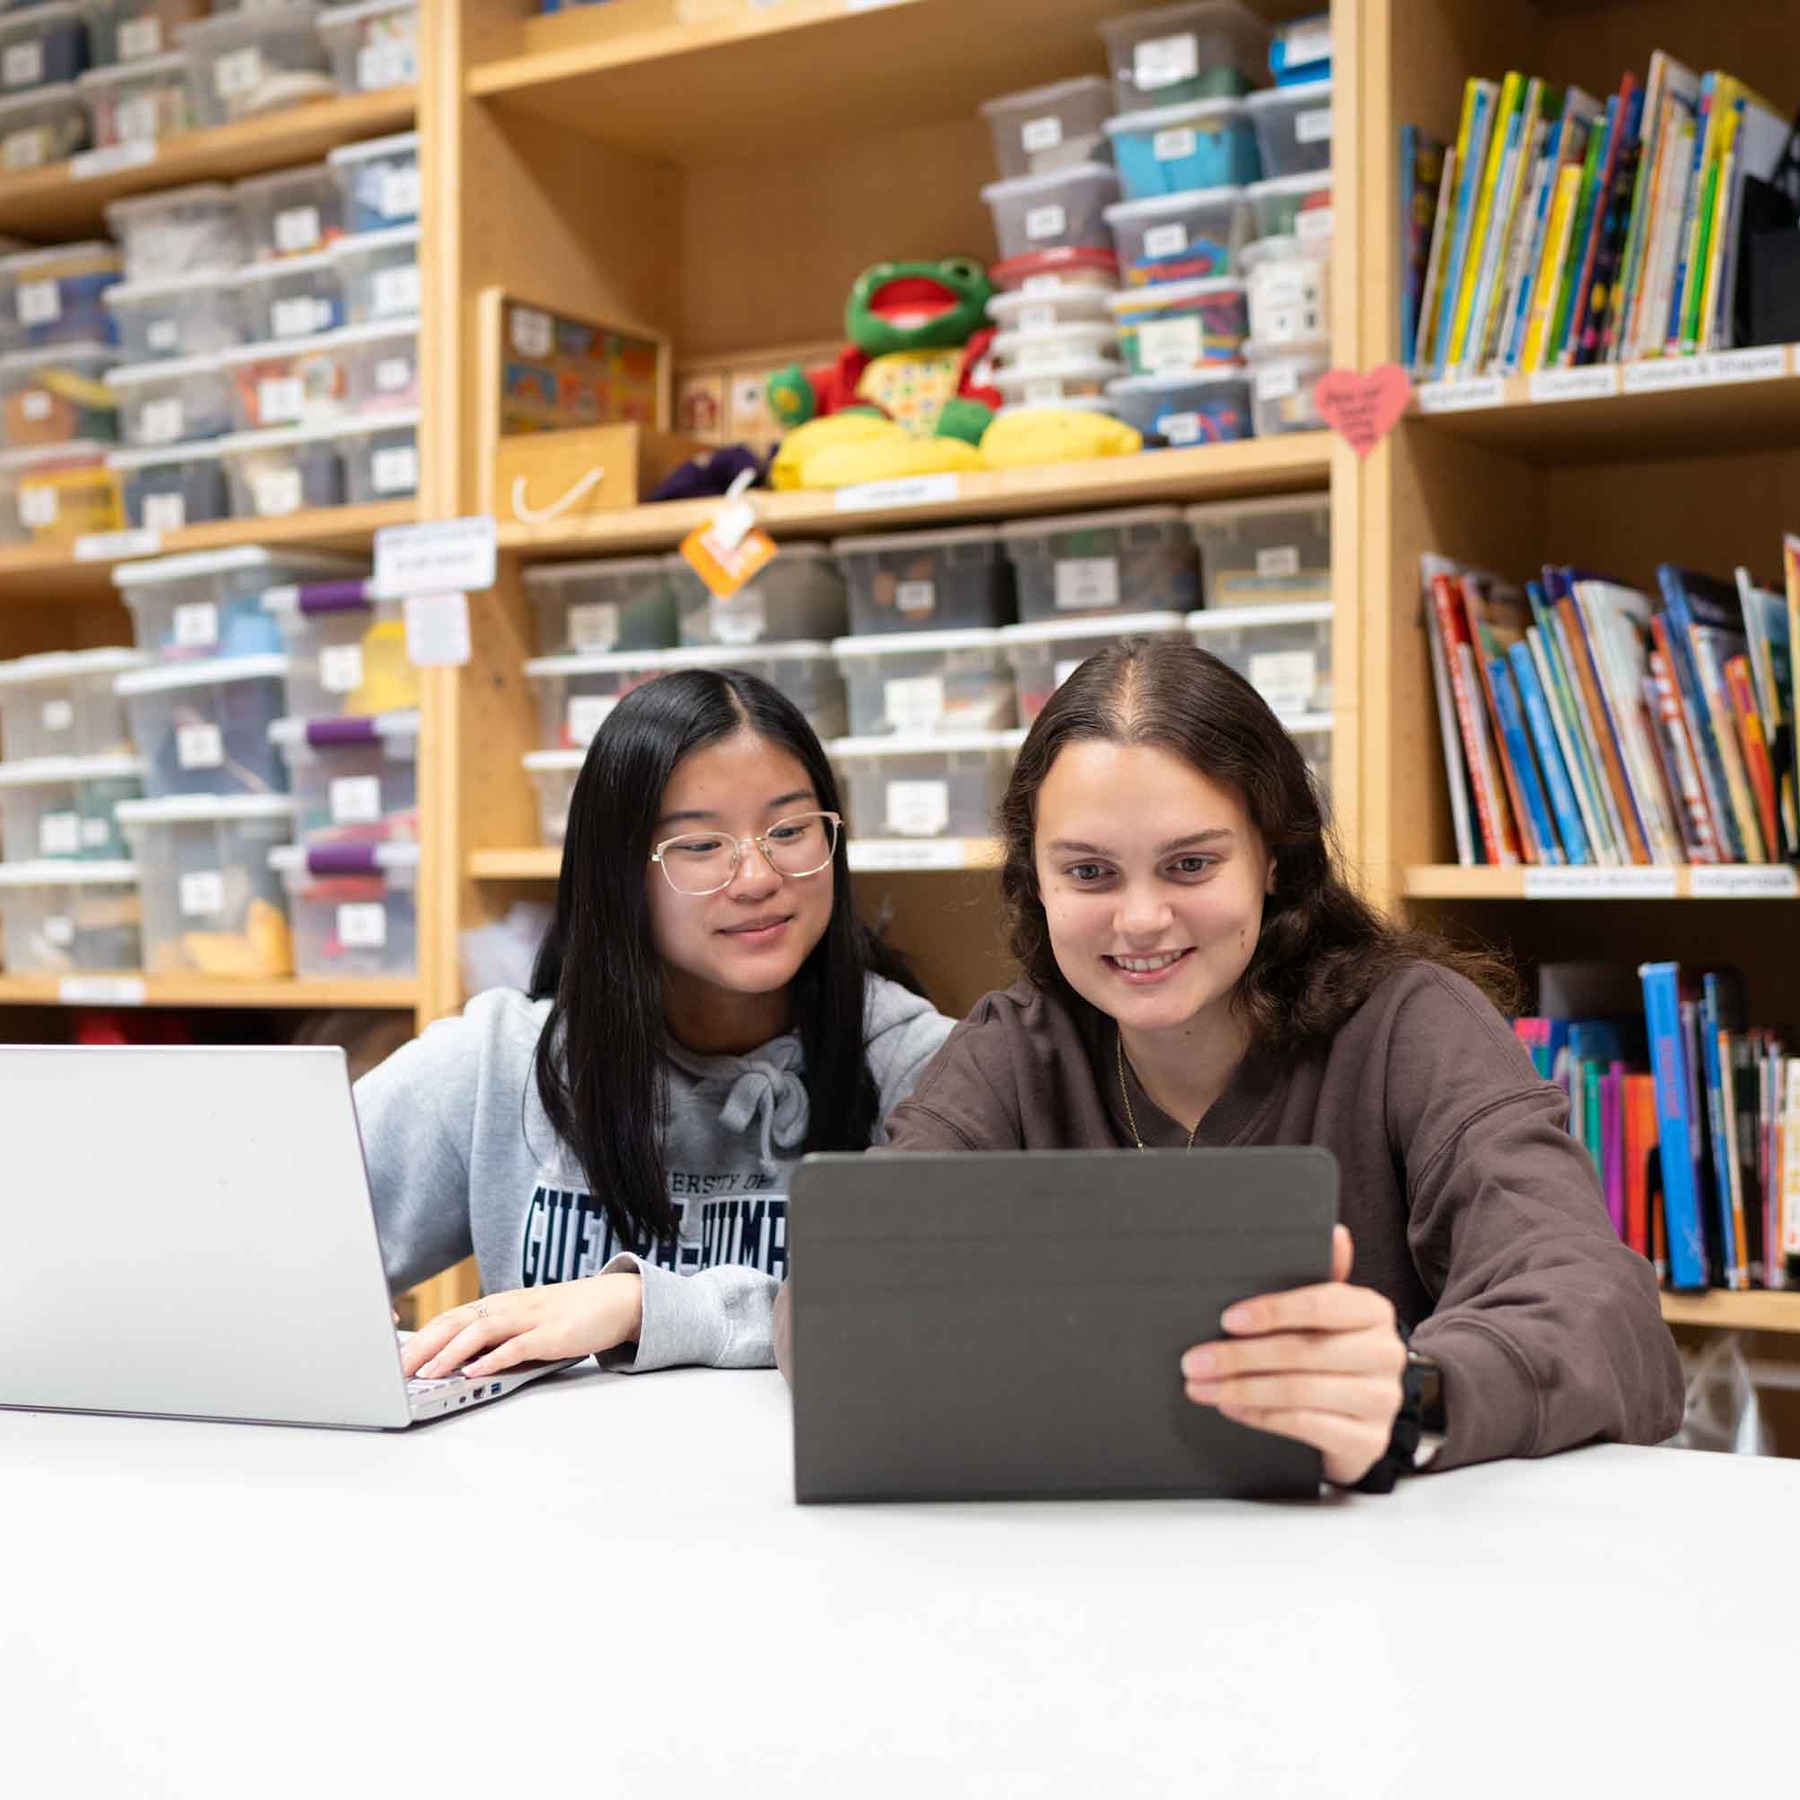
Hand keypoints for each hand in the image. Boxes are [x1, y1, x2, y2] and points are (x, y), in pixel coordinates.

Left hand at [402, 1274, 643, 1381]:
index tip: (393, 1358)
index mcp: (502, 1304)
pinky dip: (492, 1359)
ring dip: (449, 1354)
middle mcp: (511, 1306)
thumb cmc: (570, 1313)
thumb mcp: (528, 1321)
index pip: (451, 1317)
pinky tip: (474, 1372)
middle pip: (456, 1321)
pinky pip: (516, 1346)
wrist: (618, 1300)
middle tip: (395, 1371)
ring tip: (426, 1375)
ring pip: (480, 1330)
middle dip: (422, 1347)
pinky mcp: (552, 1334)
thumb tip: (461, 1361)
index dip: (420, 1336)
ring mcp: (532, 1318)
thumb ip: (499, 1337)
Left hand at [1180, 1226, 1406, 1486]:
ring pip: (1299, 1391)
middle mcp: (1385, 1352)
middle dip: (1239, 1357)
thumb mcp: (1321, 1314)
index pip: (1323, 1303)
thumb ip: (1320, 1276)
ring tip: (1201, 1387)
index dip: (1272, 1311)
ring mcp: (1381, 1400)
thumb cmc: (1327, 1353)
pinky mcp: (1368, 1440)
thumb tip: (1334, 1233)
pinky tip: (1231, 1407)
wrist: (1354, 1419)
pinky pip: (1305, 1425)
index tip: (1226, 1320)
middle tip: (1194, 1362)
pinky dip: (1260, 1416)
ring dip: (1240, 1389)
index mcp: (1373, 1310)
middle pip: (1303, 1351)